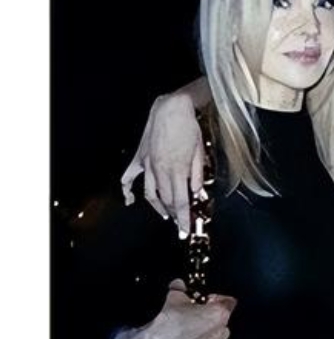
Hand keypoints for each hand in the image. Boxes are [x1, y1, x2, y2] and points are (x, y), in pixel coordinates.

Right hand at [112, 279, 235, 338]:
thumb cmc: (167, 324)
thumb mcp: (174, 297)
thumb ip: (180, 288)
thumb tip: (178, 284)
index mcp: (218, 314)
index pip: (228, 301)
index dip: (217, 299)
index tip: (208, 299)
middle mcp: (220, 331)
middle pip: (223, 318)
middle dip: (212, 314)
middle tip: (197, 312)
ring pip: (218, 334)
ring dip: (209, 329)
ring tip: (193, 326)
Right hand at [120, 93, 206, 236]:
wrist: (171, 108)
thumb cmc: (189, 128)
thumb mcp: (200, 151)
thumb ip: (197, 175)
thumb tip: (197, 193)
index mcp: (177, 170)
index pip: (181, 201)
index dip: (183, 218)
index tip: (185, 231)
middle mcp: (160, 170)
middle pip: (167, 200)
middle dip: (174, 214)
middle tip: (179, 223)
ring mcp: (147, 165)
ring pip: (150, 194)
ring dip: (158, 207)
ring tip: (166, 215)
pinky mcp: (140, 158)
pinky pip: (129, 178)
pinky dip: (128, 190)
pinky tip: (130, 200)